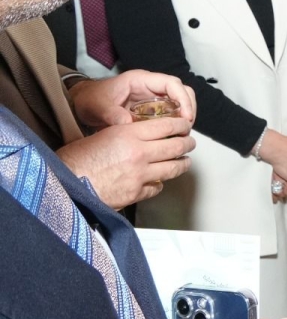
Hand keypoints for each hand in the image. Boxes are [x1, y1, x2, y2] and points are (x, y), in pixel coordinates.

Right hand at [56, 117, 194, 208]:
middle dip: (187, 144)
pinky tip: (159, 180)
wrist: (64, 183)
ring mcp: (140, 174)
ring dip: (182, 164)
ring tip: (184, 162)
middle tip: (189, 143)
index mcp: (129, 134)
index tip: (185, 126)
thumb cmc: (77, 158)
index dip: (181, 126)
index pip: (168, 126)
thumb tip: (145, 134)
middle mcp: (139, 153)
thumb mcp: (104, 134)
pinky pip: (157, 187)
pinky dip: (160, 183)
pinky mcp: (136, 193)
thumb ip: (128, 133)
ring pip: (174, 168)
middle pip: (177, 147)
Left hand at [71, 71, 196, 126]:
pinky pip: (169, 113)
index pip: (172, 83)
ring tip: (181, 134)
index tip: (185, 117)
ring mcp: (152, 97)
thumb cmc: (90, 99)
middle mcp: (150, 86)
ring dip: (183, 117)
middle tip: (186, 128)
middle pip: (181, 91)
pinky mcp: (150, 108)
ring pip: (178, 102)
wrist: (81, 103)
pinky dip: (174, 123)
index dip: (183, 99)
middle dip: (188, 108)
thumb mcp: (97, 106)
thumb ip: (111, 114)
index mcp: (140, 80)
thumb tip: (128, 124)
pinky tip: (171, 136)